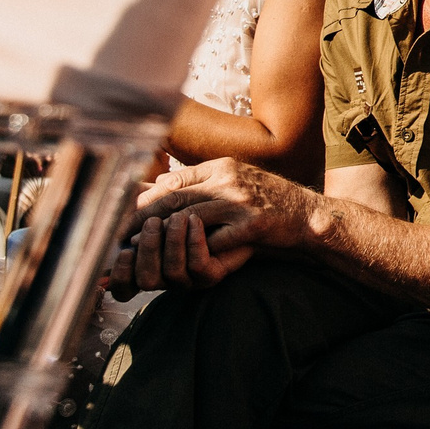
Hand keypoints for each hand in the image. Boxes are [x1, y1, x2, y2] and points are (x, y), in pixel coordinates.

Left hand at [108, 158, 316, 293]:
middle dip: (144, 220)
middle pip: (175, 198)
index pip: (174, 181)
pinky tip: (183, 261)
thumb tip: (158, 187)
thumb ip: (201, 182)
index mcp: (222, 166)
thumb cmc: (267, 201)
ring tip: (143, 252)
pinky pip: (215, 241)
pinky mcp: (252, 225)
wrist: (309, 215)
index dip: (145, 201)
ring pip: (189, 220)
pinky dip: (197, 252)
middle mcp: (229, 179)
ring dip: (163, 238)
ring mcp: (241, 202)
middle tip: (121, 237)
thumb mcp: (235, 181)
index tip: (125, 217)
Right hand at [109, 205, 254, 294]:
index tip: (122, 247)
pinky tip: (195, 222)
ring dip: (172, 243)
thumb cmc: (200, 205)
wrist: (242, 211)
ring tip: (178, 217)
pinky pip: (199, 267)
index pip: (123, 286)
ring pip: (172, 273)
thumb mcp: (169, 200)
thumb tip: (119, 194)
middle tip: (153, 223)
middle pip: (146, 279)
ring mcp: (191, 280)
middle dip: (148, 249)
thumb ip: (144, 202)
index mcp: (149, 264)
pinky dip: (193, 244)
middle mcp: (167, 277)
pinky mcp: (215, 275)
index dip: (119, 274)